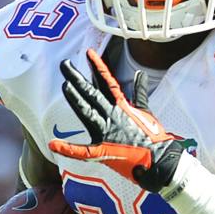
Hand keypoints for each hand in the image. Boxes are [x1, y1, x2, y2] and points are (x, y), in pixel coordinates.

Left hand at [50, 48, 184, 189]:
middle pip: (92, 93)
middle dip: (77, 77)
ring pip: (86, 111)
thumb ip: (140, 93)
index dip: (98, 67)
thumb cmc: (155, 138)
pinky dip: (68, 149)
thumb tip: (141, 73)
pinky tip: (53, 145)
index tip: (89, 53)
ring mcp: (106, 133)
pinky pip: (83, 151)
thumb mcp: (147, 112)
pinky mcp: (103, 152)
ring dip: (75, 98)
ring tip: (65, 84)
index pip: (107, 83)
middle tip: (65, 64)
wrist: (161, 161)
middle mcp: (112, 116)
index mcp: (122, 107)